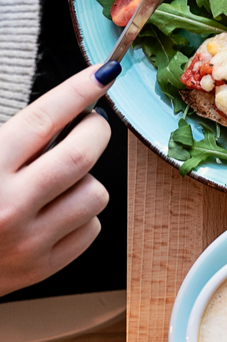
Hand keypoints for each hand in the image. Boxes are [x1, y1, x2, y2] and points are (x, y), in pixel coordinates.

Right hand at [0, 64, 120, 297]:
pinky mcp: (42, 267)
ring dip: (85, 179)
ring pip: (94, 193)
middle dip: (95, 131)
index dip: (78, 91)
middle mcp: (8, 206)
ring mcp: (28, 241)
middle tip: (90, 125)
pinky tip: (56, 212)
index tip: (102, 74)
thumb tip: (67, 107)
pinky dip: (82, 215)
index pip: (43, 119)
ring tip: (59, 181)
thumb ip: (12, 138)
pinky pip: (91, 228)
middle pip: (81, 154)